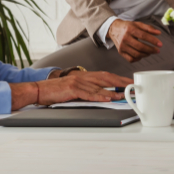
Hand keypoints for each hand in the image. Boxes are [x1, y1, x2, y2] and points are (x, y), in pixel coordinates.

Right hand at [9, 71, 131, 109]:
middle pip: (106, 78)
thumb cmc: (56, 91)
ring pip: (100, 86)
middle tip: (134, 85)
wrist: (39, 90)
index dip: (119, 78)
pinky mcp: (72, 89)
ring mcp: (77, 82)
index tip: (130, 82)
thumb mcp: (73, 88)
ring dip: (114, 90)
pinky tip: (108, 98)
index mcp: (84, 75)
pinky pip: (88, 94)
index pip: (105, 75)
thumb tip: (103, 95)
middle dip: (121, 81)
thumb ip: (86, 89)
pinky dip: (100, 96)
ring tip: (126, 94)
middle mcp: (82, 76)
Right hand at [108, 20, 161, 62]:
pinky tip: (141, 55)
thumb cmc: (127, 27)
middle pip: (140, 47)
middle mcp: (125, 38)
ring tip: (150, 52)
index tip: (160, 44)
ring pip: (136, 54)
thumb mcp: (137, 24)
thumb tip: (158, 33)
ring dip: (146, 54)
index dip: (153, 41)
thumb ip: (148, 28)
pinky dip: (138, 58)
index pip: (143, 36)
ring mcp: (122, 46)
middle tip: (157, 50)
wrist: (114, 29)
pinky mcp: (120, 52)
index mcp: (130, 29)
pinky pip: (131, 59)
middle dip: (151, 50)